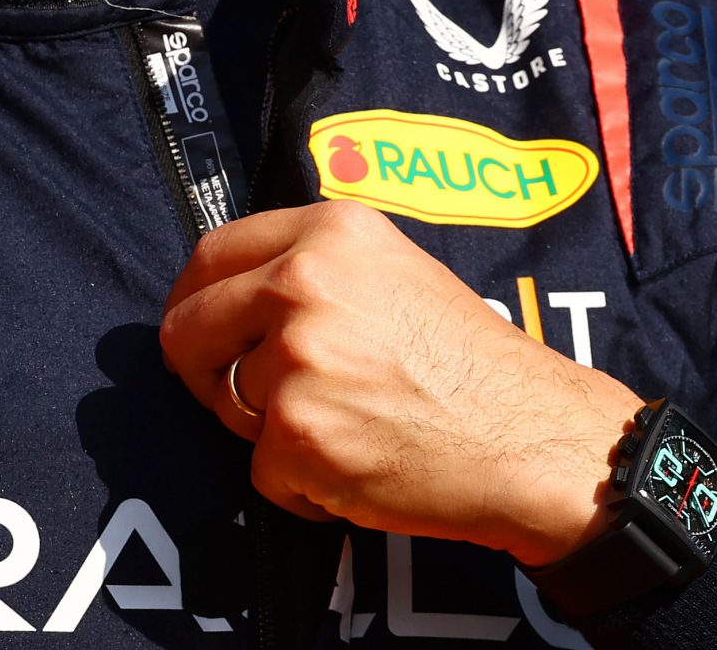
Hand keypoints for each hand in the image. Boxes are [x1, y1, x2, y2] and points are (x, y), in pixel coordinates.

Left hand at [161, 200, 643, 564]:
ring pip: (229, 405)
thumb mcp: (393, 272)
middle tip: (243, 395)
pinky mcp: (294, 433)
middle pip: (187, 327)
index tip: (197, 323)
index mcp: (329, 231)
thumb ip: (313, 267)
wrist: (528, 436)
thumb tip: (229, 294)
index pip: (212, 253)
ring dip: (273, 431)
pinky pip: (262, 471)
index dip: (194, 296)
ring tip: (351, 425)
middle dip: (202, 369)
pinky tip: (361, 466)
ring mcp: (293, 359)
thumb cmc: (469, 363)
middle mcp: (303, 282)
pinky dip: (301, 484)